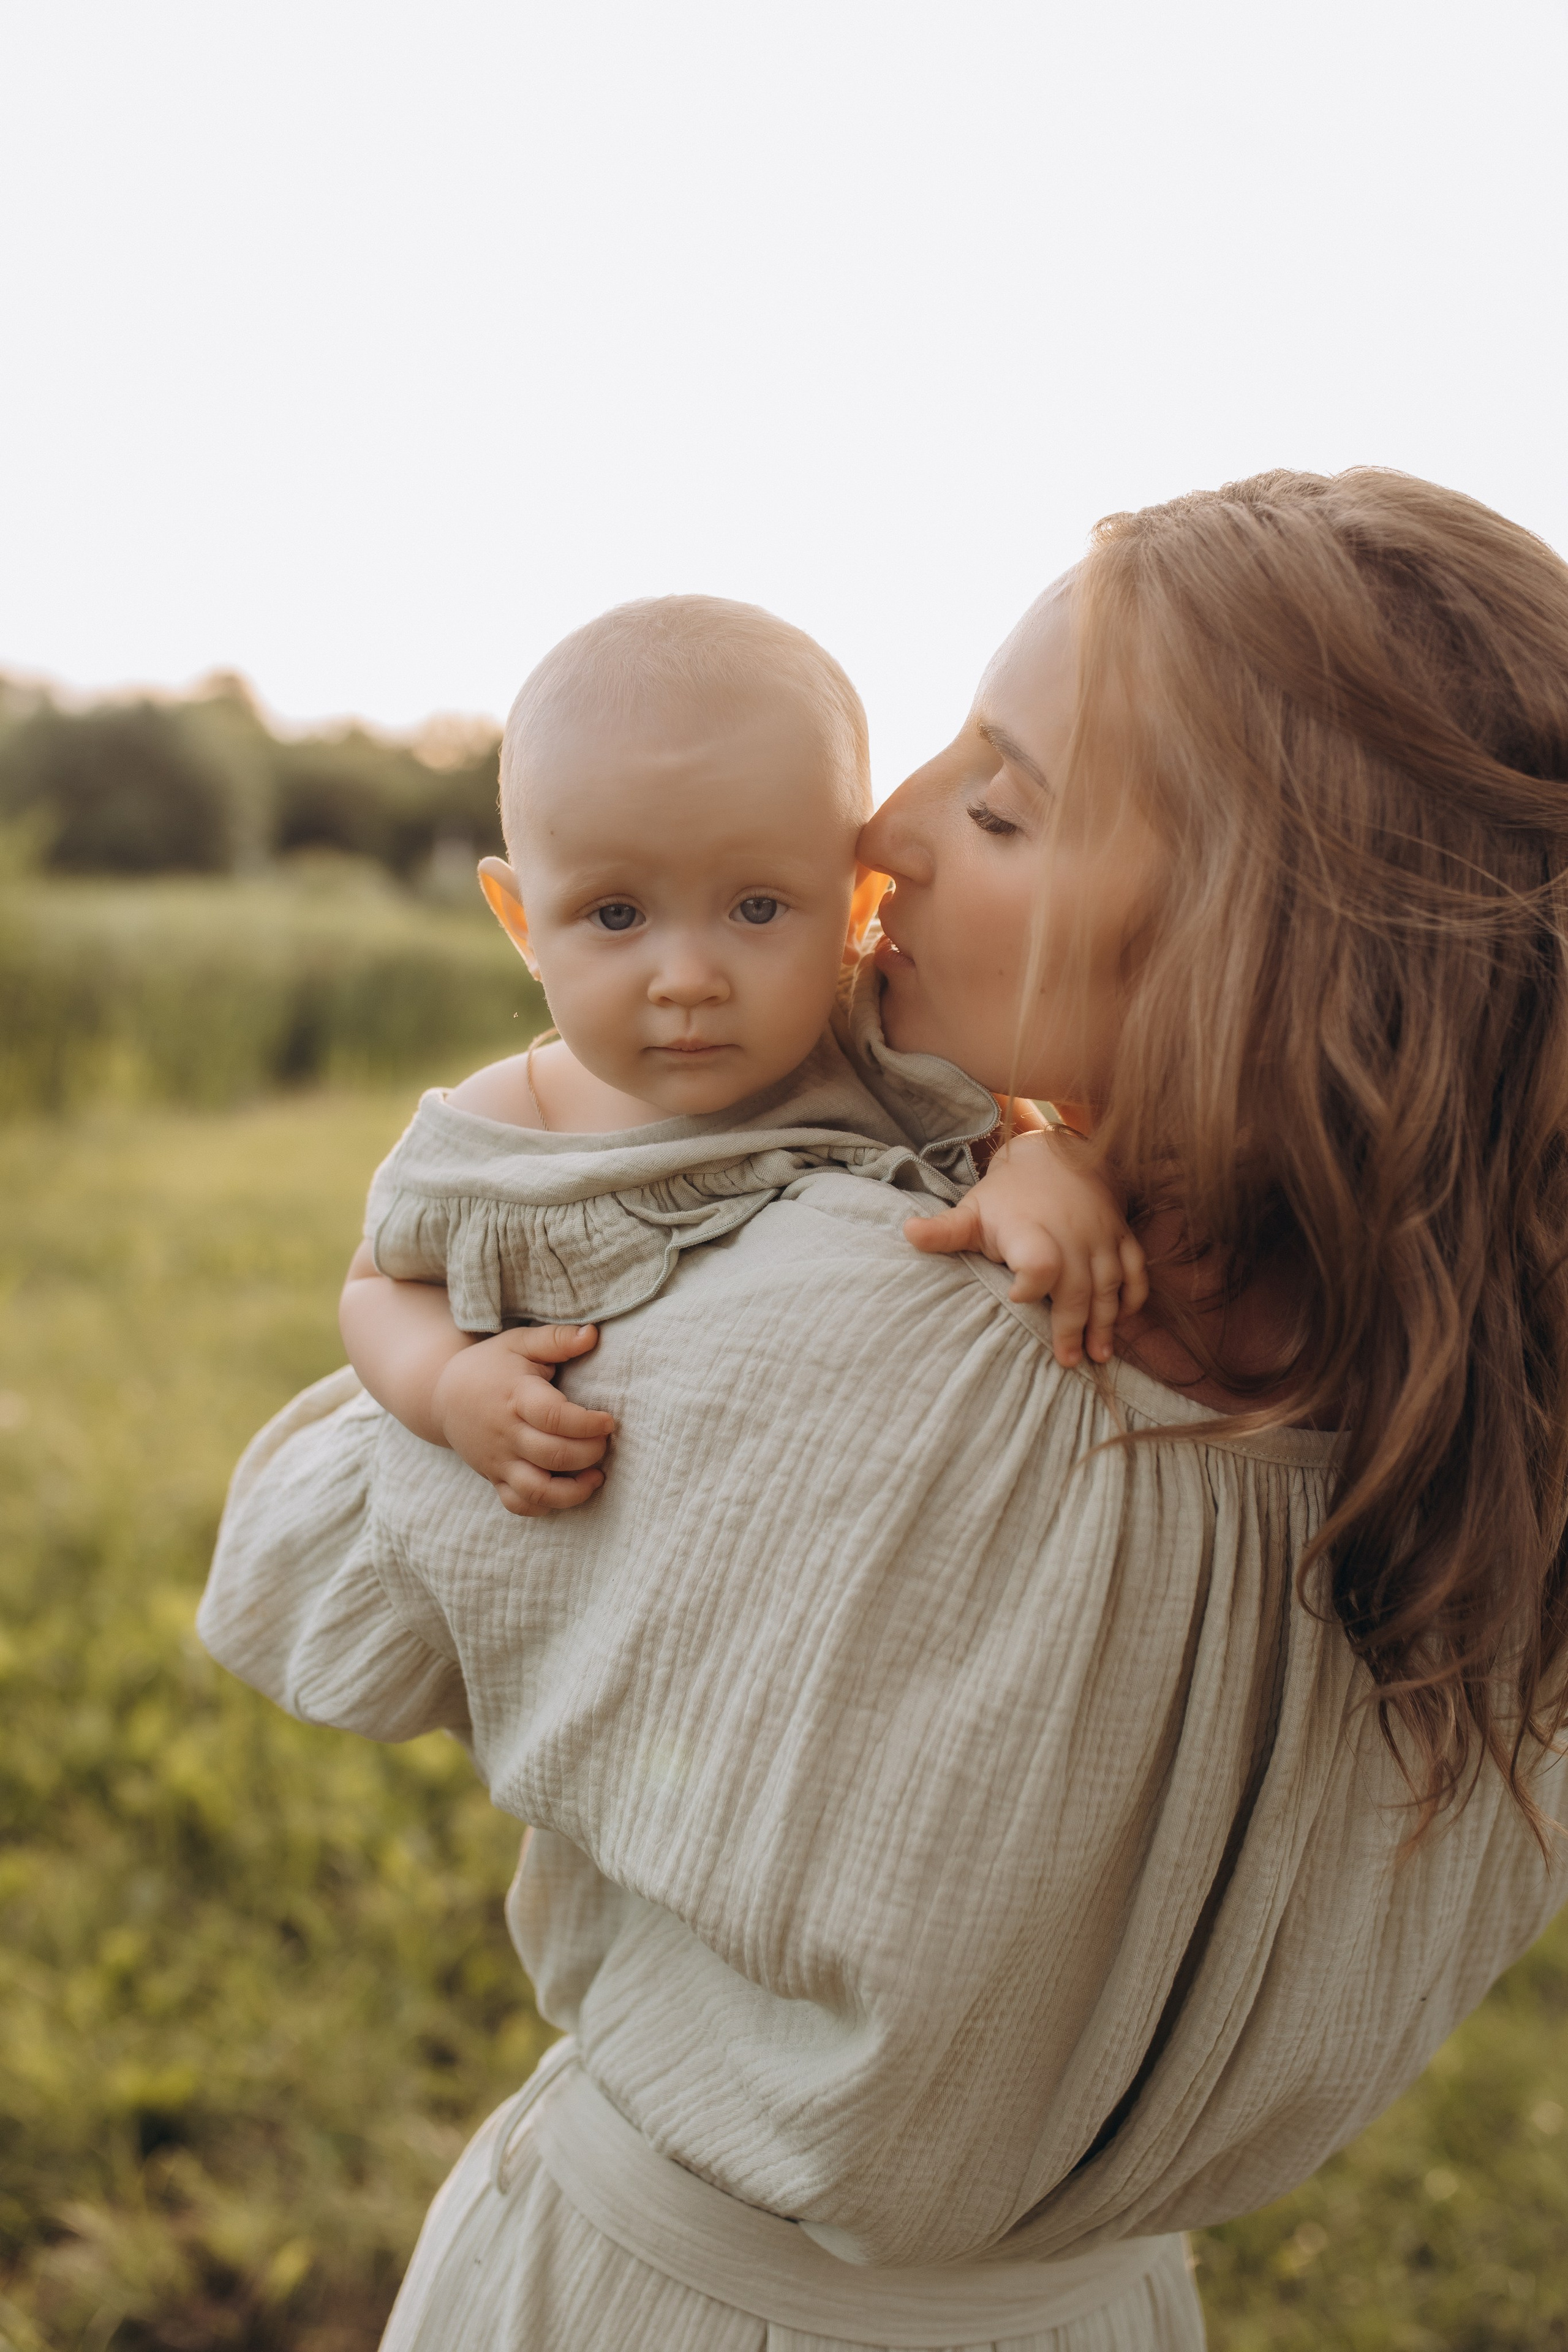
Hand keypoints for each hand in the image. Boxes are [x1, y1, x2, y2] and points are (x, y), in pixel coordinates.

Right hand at [432, 1324, 614, 1516]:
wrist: (441, 1396)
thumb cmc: (491, 1366)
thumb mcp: (520, 1343)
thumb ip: (557, 1339)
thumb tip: (593, 1334)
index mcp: (515, 1396)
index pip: (554, 1417)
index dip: (587, 1424)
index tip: (609, 1421)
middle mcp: (506, 1433)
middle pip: (553, 1455)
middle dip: (590, 1453)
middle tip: (605, 1442)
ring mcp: (498, 1460)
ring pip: (537, 1490)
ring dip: (574, 1491)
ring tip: (596, 1476)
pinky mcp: (494, 1478)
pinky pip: (518, 1504)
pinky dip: (545, 1507)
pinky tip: (567, 1491)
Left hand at [903, 1130, 1147, 1368]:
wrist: (1053, 1155)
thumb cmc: (1006, 1197)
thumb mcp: (973, 1211)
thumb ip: (945, 1230)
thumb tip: (906, 1232)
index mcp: (1030, 1230)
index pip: (1039, 1259)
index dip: (1031, 1281)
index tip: (1017, 1299)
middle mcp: (1070, 1234)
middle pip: (1077, 1286)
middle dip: (1072, 1326)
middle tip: (1068, 1361)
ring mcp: (1100, 1235)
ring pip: (1109, 1285)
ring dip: (1106, 1322)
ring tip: (1098, 1355)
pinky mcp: (1120, 1235)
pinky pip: (1135, 1270)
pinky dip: (1133, 1298)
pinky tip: (1125, 1322)